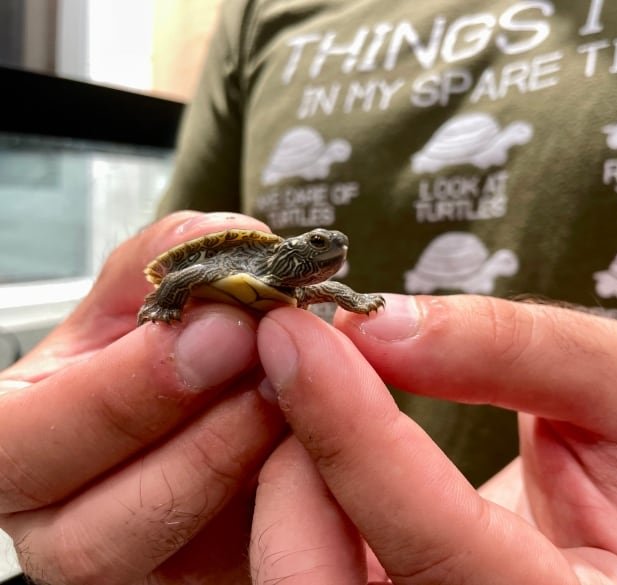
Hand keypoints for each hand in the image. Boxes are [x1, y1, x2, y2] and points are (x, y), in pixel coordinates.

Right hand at [0, 212, 284, 583]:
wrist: (224, 376)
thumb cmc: (168, 333)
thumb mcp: (154, 283)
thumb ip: (171, 254)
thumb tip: (221, 242)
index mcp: (24, 434)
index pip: (20, 443)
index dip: (121, 393)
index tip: (220, 329)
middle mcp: (63, 513)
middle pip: (86, 535)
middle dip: (195, 446)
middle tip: (271, 370)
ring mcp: (136, 555)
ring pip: (163, 560)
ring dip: (240, 472)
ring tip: (293, 402)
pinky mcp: (200, 572)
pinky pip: (239, 561)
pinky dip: (284, 500)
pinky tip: (311, 440)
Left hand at [251, 294, 616, 583]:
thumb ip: (512, 346)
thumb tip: (381, 326)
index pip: (440, 544)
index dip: (357, 435)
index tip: (300, 337)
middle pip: (330, 584)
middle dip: (297, 461)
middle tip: (297, 360)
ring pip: (297, 579)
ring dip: (284, 476)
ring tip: (320, 398)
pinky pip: (301, 567)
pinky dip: (292, 495)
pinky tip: (325, 443)